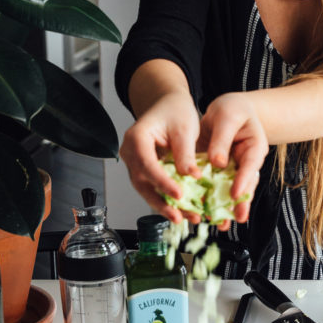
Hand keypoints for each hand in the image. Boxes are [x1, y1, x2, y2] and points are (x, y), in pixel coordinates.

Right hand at [119, 90, 200, 224]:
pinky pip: (153, 187)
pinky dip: (167, 199)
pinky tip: (182, 210)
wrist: (168, 104)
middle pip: (142, 182)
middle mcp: (130, 152)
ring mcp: (135, 163)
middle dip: (161, 202)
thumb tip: (191, 177)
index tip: (179, 195)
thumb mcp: (184, 128)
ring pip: (146, 189)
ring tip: (184, 218)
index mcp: (136, 138)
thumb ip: (185, 153)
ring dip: (165, 205)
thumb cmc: (175, 110)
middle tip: (179, 217)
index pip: (147, 164)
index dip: (162, 182)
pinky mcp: (144, 170)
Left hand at [198, 92, 268, 224]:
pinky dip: (210, 201)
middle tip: (237, 218)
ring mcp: (234, 170)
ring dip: (226, 208)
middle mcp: (246, 163)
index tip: (235, 195)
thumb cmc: (234, 109)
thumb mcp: (228, 116)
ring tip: (220, 224)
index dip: (243, 181)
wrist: (228, 110)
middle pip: (245, 185)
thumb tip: (217, 162)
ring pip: (232, 191)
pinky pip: (216, 189)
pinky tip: (204, 214)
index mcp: (254, 148)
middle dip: (240, 203)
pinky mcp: (220, 174)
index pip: (249, 166)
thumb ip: (222, 139)